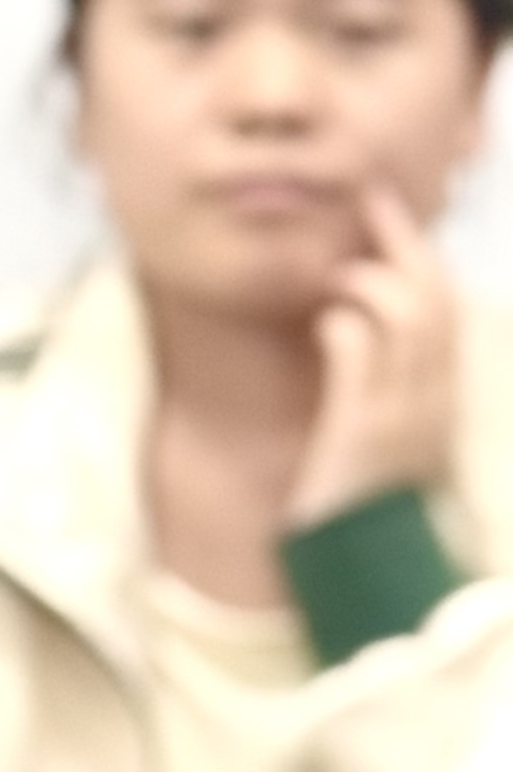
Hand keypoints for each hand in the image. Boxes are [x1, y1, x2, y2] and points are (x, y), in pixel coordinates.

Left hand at [289, 182, 459, 526]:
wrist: (354, 575)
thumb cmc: (354, 501)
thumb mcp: (380, 434)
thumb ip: (380, 380)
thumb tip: (352, 320)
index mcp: (442, 398)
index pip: (446, 304)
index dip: (420, 250)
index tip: (389, 209)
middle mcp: (434, 403)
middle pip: (434, 297)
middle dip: (401, 237)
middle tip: (365, 196)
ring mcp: (402, 419)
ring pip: (406, 317)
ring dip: (367, 281)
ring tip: (336, 278)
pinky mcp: (360, 438)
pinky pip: (359, 358)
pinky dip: (342, 327)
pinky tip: (324, 324)